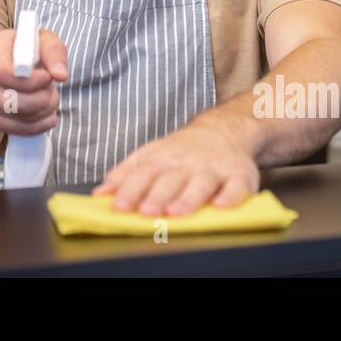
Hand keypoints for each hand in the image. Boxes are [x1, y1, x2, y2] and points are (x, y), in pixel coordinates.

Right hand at [0, 28, 67, 136]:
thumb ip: (54, 52)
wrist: (10, 70)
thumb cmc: (29, 53)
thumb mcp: (44, 42)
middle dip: (40, 100)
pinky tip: (43, 115)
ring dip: (40, 113)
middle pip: (7, 98)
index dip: (29, 81)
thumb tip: (60, 75)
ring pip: (11, 115)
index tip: (48, 78)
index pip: (2, 72)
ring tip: (50, 101)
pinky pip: (11, 129)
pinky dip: (34, 126)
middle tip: (53, 92)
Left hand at [92, 117, 259, 215]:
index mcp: (163, 158)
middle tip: (146, 211)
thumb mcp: (151, 155)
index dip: (130, 190)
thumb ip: (126, 174)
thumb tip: (100, 194)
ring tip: (175, 211)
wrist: (225, 129)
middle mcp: (187, 163)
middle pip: (170, 180)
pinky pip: (237, 186)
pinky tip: (222, 205)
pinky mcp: (240, 175)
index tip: (118, 205)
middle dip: (156, 196)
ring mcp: (214, 168)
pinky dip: (231, 196)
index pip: (143, 174)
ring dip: (187, 198)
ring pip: (201, 184)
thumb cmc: (182, 150)